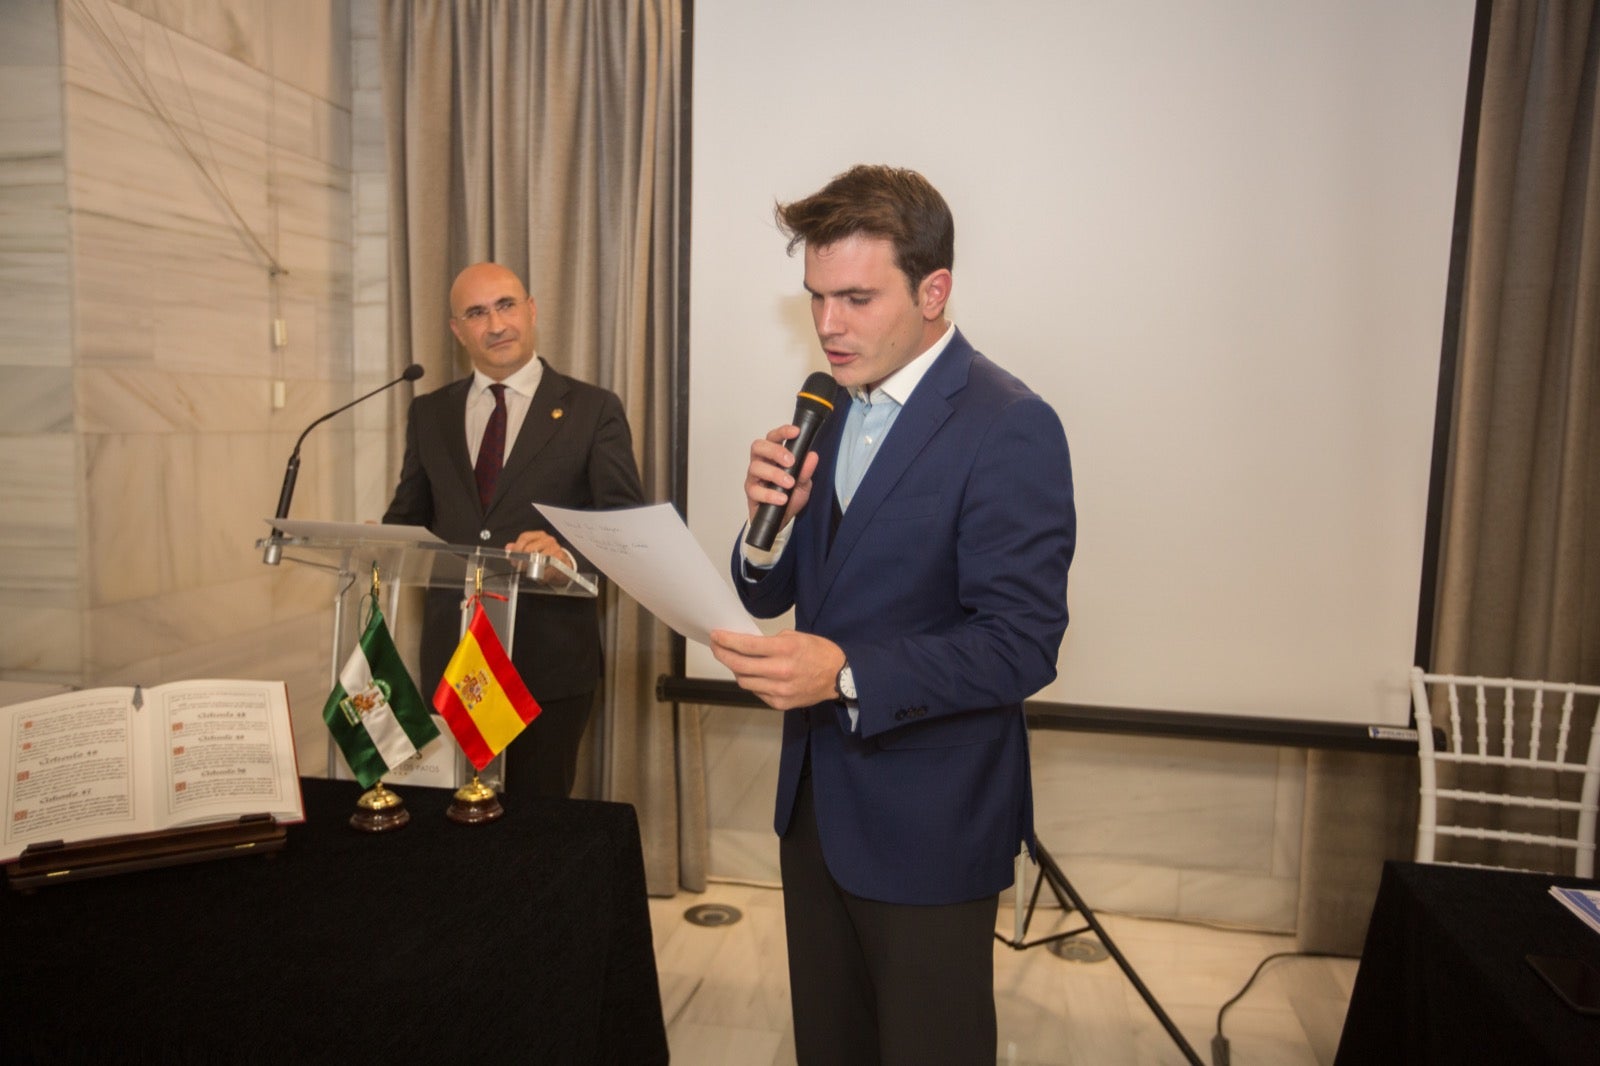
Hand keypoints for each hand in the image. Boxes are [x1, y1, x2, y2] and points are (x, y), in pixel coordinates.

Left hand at [506, 530, 573, 570]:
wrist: (563, 565)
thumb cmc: (546, 557)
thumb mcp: (532, 551)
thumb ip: (519, 549)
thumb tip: (508, 547)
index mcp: (539, 535)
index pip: (525, 537)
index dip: (517, 547)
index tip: (512, 557)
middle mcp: (548, 540)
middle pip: (529, 549)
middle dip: (522, 560)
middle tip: (519, 567)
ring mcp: (555, 549)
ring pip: (537, 559)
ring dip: (531, 568)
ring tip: (529, 572)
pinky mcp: (560, 560)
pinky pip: (546, 568)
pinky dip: (541, 574)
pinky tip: (540, 575)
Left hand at [708, 628, 844, 710]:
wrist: (839, 676)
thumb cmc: (818, 652)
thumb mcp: (795, 636)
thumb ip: (770, 641)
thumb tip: (746, 645)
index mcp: (785, 649)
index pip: (746, 646)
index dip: (726, 640)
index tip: (716, 635)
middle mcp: (781, 671)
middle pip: (739, 665)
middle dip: (722, 654)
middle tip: (716, 647)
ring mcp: (780, 690)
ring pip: (744, 681)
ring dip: (735, 669)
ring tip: (734, 660)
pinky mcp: (780, 703)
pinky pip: (756, 692)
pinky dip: (751, 682)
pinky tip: (753, 674)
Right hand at [744, 425, 821, 526]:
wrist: (782, 520)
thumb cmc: (789, 497)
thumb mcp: (803, 484)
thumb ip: (806, 470)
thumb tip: (812, 456)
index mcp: (773, 456)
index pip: (773, 437)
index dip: (782, 432)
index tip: (796, 432)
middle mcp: (761, 463)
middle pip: (758, 446)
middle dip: (775, 451)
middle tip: (791, 461)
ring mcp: (754, 478)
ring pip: (756, 467)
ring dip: (775, 474)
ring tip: (789, 483)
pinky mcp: (751, 493)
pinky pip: (755, 490)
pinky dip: (770, 494)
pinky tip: (782, 499)